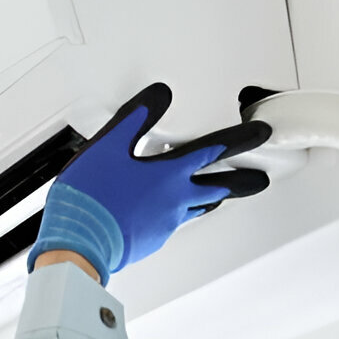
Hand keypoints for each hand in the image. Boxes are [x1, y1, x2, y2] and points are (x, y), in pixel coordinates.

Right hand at [27, 83, 271, 284]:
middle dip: (240, 181)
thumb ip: (135, 118)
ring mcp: (164, 224)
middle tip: (258, 179)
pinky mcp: (150, 240)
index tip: (261, 133)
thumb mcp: (107, 146)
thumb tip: (159, 95)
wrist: (78, 243)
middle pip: (217, 187)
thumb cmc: (90, 198)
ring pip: (196, 208)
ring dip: (211, 199)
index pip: (214, 150)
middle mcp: (174, 200)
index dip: (241, 138)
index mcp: (168, 174)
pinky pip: (170, 224)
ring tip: (218, 198)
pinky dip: (174, 215)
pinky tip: (165, 215)